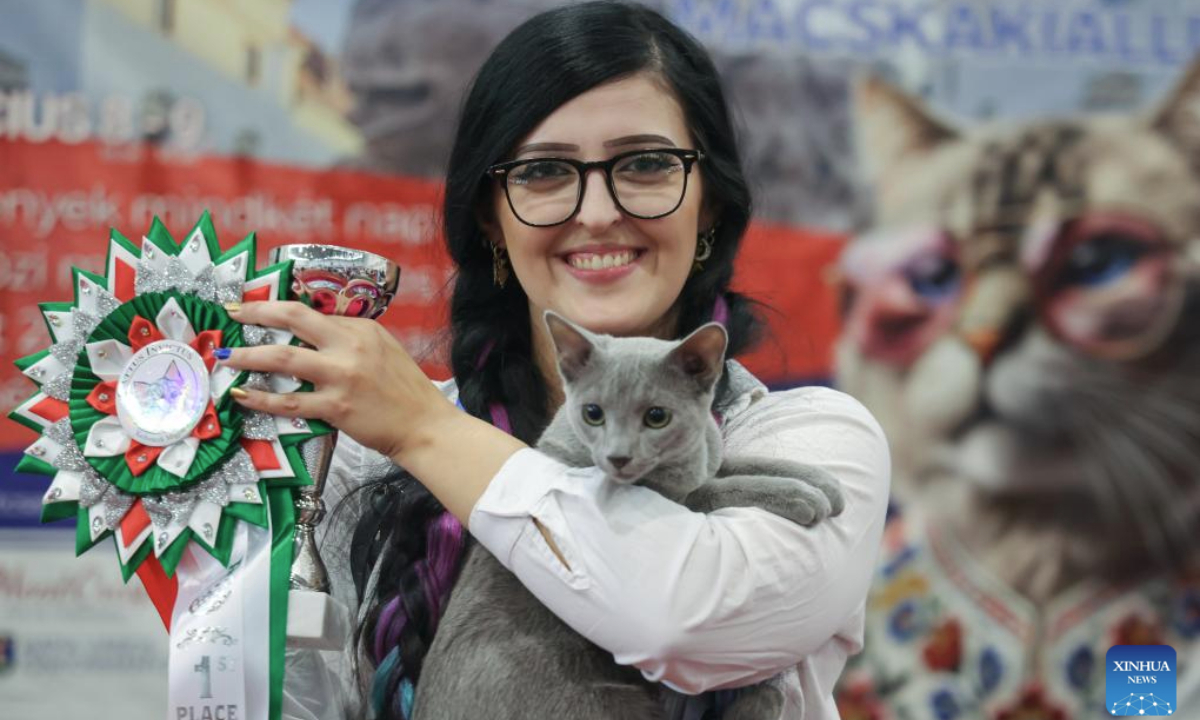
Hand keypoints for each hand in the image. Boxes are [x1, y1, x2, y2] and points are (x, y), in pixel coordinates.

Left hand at [216, 301, 454, 460]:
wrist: (424, 425)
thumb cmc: (405, 390)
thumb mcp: (384, 350)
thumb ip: (350, 340)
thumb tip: (314, 336)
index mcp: (361, 329)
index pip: (312, 312)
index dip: (278, 309)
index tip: (255, 309)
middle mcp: (349, 345)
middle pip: (293, 319)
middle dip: (256, 313)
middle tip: (231, 314)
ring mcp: (341, 376)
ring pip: (283, 358)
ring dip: (248, 356)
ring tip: (225, 358)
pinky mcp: (335, 407)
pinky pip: (289, 402)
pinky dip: (261, 397)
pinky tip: (242, 395)